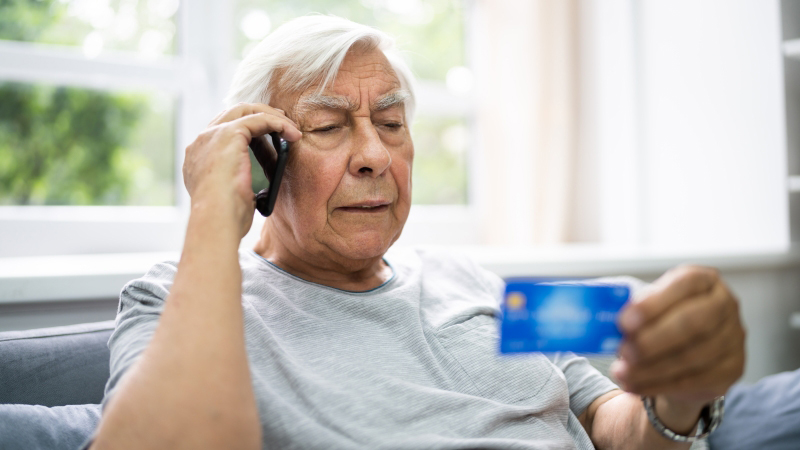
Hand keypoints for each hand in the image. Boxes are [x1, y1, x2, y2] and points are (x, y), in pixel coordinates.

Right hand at [183, 103, 300, 236]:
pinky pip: (259, 119)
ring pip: (246, 111)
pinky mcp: (229, 134)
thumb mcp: (231, 197)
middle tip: (282, 123)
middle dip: (259, 114)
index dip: (246, 129)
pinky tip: (293, 134)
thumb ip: (239, 186)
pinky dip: (278, 123)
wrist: (215, 221)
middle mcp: (202, 142)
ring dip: (272, 117)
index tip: (267, 135)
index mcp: (198, 157)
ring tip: (292, 128)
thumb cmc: (225, 220)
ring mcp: (212, 135)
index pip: (222, 131)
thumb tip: (259, 190)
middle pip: (232, 114)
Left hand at [611, 265, 745, 409]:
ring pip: (693, 356)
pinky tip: (635, 385)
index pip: (684, 284)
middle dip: (653, 339)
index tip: (624, 321)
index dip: (654, 303)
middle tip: (623, 351)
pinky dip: (659, 384)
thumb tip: (594, 314)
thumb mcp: (644, 305)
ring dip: (651, 368)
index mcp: (702, 279)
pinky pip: (695, 380)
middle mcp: (724, 304)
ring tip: (621, 372)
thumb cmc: (658, 321)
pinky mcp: (732, 369)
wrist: (683, 355)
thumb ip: (626, 306)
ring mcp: (733, 338)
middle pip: (694, 322)